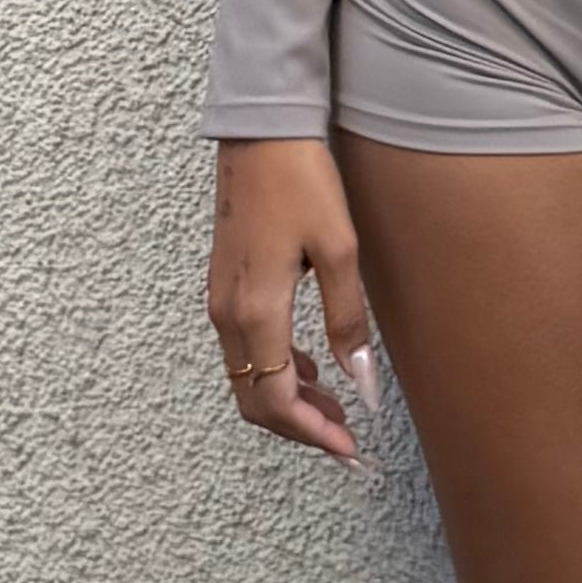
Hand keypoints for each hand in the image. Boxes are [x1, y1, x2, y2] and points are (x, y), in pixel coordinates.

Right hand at [207, 137, 381, 460]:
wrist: (262, 132)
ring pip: (247, 378)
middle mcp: (228, 314)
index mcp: (256, 311)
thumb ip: (347, 322)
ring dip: (288, 402)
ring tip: (337, 408)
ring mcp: (220, 301)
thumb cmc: (302, 181)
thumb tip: (361, 384)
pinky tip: (312, 367)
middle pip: (254, 400)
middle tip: (347, 441)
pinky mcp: (224, 287)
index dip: (311, 434)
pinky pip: (243, 350)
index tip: (349, 451)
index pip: (275, 400)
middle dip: (299, 428)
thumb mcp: (340, 250)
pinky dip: (275, 372)